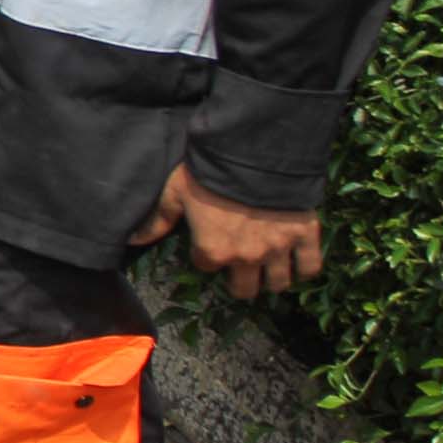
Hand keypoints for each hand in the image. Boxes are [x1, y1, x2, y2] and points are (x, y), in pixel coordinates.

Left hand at [130, 163, 323, 300]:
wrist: (253, 153)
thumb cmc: (209, 172)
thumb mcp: (175, 193)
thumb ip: (158, 220)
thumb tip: (133, 240)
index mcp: (213, 252)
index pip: (207, 266)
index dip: (206, 252)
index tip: (209, 239)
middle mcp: (246, 258)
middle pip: (244, 289)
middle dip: (240, 280)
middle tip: (240, 264)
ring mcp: (278, 249)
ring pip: (278, 283)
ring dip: (272, 279)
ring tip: (268, 268)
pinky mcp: (304, 235)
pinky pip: (310, 266)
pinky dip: (304, 268)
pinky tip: (296, 263)